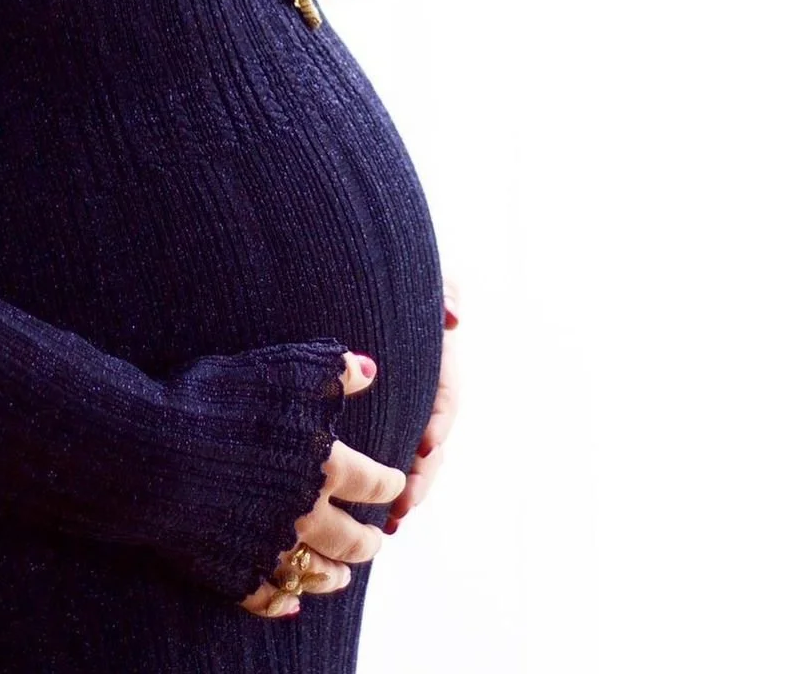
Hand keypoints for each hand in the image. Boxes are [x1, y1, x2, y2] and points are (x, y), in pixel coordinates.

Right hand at [239, 351, 404, 618]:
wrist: (153, 452)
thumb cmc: (219, 399)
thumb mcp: (284, 370)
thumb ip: (333, 372)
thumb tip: (372, 371)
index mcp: (325, 465)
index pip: (373, 482)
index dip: (389, 483)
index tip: (396, 483)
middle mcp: (305, 513)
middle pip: (351, 538)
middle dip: (368, 539)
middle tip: (377, 540)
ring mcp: (268, 548)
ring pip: (315, 572)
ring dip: (334, 576)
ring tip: (343, 577)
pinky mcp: (232, 571)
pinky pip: (267, 596)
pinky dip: (284, 601)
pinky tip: (291, 602)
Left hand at [383, 275, 460, 534]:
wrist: (343, 275)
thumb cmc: (385, 273)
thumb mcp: (417, 274)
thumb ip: (443, 286)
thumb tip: (453, 316)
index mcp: (434, 361)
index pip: (446, 395)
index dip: (440, 421)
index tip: (428, 444)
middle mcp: (420, 391)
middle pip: (432, 441)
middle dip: (423, 475)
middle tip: (406, 503)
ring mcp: (398, 409)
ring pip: (410, 459)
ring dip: (405, 492)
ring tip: (391, 522)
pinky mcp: (372, 422)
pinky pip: (382, 459)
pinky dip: (379, 489)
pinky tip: (371, 518)